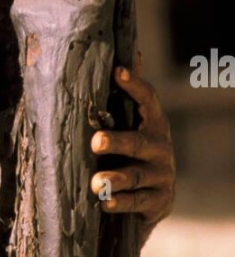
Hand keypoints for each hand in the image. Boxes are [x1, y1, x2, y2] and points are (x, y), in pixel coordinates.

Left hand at [90, 52, 174, 226]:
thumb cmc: (135, 154)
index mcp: (154, 125)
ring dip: (114, 179)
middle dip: (118, 142)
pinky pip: (138, 202)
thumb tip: (132, 53)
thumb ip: (132, 96)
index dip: (134, 86)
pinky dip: (120, 202)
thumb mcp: (135, 125)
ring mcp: (162, 176)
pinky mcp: (158, 201)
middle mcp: (161, 148)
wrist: (153, 199)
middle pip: (139, 143)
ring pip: (135, 176)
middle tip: (96, 142)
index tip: (117, 72)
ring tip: (95, 183)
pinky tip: (105, 203)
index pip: (148, 101)